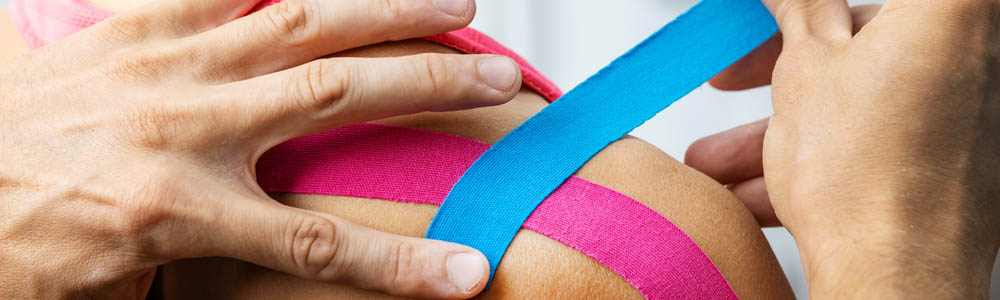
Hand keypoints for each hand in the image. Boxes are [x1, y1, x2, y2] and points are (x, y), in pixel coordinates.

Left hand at [0, 0, 520, 298]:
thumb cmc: (17, 247)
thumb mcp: (114, 289)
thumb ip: (207, 274)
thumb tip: (277, 284)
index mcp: (175, 212)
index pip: (317, 249)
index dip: (404, 265)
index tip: (472, 269)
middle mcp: (182, 127)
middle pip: (336, 98)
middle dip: (428, 86)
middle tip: (500, 81)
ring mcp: (161, 64)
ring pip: (299, 22)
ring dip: (385, 8)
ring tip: (454, 2)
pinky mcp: (133, 27)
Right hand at [695, 1, 999, 297]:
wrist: (896, 274)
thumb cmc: (864, 175)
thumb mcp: (806, 69)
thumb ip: (801, 10)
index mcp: (947, 12)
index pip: (856, 1)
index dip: (806, 8)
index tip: (771, 17)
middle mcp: (981, 57)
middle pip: (866, 44)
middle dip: (782, 70)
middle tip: (737, 77)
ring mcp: (977, 116)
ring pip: (865, 104)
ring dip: (786, 128)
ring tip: (721, 158)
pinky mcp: (965, 167)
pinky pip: (882, 146)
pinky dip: (825, 159)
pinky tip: (762, 188)